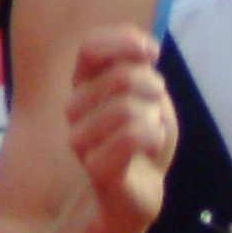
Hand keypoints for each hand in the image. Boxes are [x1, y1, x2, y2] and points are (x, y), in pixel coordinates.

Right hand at [66, 26, 172, 232]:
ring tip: (154, 129)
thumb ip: (141, 65)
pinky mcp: (95, 168)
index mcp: (84, 84)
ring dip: (153, 116)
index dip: (125, 42)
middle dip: (152, 85)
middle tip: (157, 103)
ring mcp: (80, 139)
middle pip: (119, 77)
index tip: (152, 53)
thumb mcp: (149, 93)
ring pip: (125, 108)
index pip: (90, 47)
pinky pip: (130, 137)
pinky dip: (154, 136)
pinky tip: (154, 144)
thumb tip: (143, 46)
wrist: (143, 189)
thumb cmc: (144, 138)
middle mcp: (75, 108)